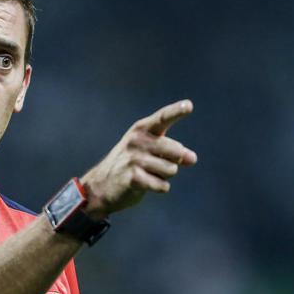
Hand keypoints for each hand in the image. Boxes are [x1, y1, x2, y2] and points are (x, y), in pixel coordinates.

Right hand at [80, 99, 197, 219]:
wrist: (101, 185)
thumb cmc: (132, 164)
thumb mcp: (151, 151)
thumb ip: (173, 152)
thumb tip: (192, 158)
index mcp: (142, 129)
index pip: (163, 118)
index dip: (177, 111)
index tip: (190, 105)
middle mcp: (137, 140)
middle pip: (176, 151)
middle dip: (175, 161)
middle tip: (157, 165)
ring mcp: (133, 159)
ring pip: (171, 169)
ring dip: (164, 176)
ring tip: (148, 174)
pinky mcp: (132, 178)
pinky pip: (162, 185)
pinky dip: (160, 187)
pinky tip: (146, 184)